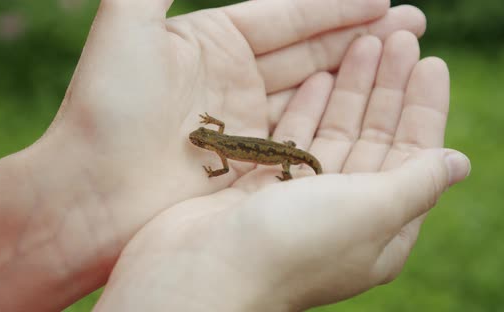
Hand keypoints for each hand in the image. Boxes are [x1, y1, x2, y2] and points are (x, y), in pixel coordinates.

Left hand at [31, 0, 426, 234]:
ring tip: (406, 58)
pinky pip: (305, 133)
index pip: (285, 15)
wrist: (91, 194)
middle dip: (360, 37)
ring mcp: (247, 122)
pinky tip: (371, 106)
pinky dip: (338, 118)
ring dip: (358, 75)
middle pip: (308, 49)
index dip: (333, 6)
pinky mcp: (253, 163)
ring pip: (313, 90)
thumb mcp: (127, 23)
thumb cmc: (105, 109)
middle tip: (413, 25)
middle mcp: (233, 78)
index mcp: (210, 40)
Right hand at [92, 32, 470, 310]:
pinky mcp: (263, 186)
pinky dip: (307, 108)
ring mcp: (301, 199)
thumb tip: (459, 163)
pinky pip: (293, 138)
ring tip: (362, 44)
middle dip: (387, 88)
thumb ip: (417, 183)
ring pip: (334, 132)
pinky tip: (318, 76)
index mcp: (380, 226)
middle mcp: (343, 213)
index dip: (424, 108)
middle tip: (398, 38)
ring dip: (350, 89)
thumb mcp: (371, 211)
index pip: (413, 156)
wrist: (203, 271)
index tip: (430, 62)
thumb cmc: (294, 245)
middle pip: (374, 138)